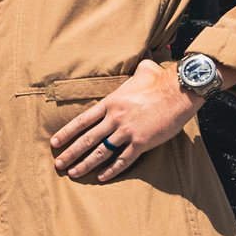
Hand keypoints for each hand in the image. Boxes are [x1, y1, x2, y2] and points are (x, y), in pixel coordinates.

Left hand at [50, 61, 199, 182]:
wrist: (180, 92)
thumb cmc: (161, 80)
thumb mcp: (143, 70)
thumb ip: (136, 70)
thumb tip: (143, 58)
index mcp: (110, 103)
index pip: (82, 121)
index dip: (66, 133)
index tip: (55, 143)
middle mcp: (115, 119)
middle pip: (87, 139)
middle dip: (70, 153)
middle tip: (58, 164)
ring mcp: (127, 132)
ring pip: (101, 152)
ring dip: (86, 164)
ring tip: (74, 173)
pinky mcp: (142, 143)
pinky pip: (123, 160)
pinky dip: (112, 170)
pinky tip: (102, 177)